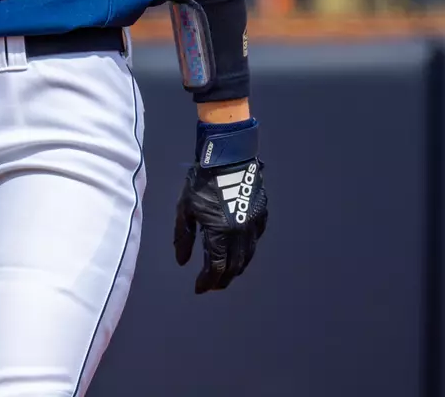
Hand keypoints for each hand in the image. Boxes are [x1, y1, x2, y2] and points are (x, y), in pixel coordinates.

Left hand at [174, 118, 267, 293]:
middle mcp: (241, 233)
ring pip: (247, 256)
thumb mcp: (185, 208)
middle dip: (222, 279)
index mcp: (221, 232)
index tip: (199, 288)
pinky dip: (246, 250)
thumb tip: (183, 262)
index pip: (216, 267)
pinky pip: (255, 240)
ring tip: (223, 273)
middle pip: (234, 266)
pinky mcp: (261, 214)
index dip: (207, 281)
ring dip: (235, 268)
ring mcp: (254, 224)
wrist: (228, 156)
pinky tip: (237, 251)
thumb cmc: (201, 181)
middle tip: (211, 285)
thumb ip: (184, 236)